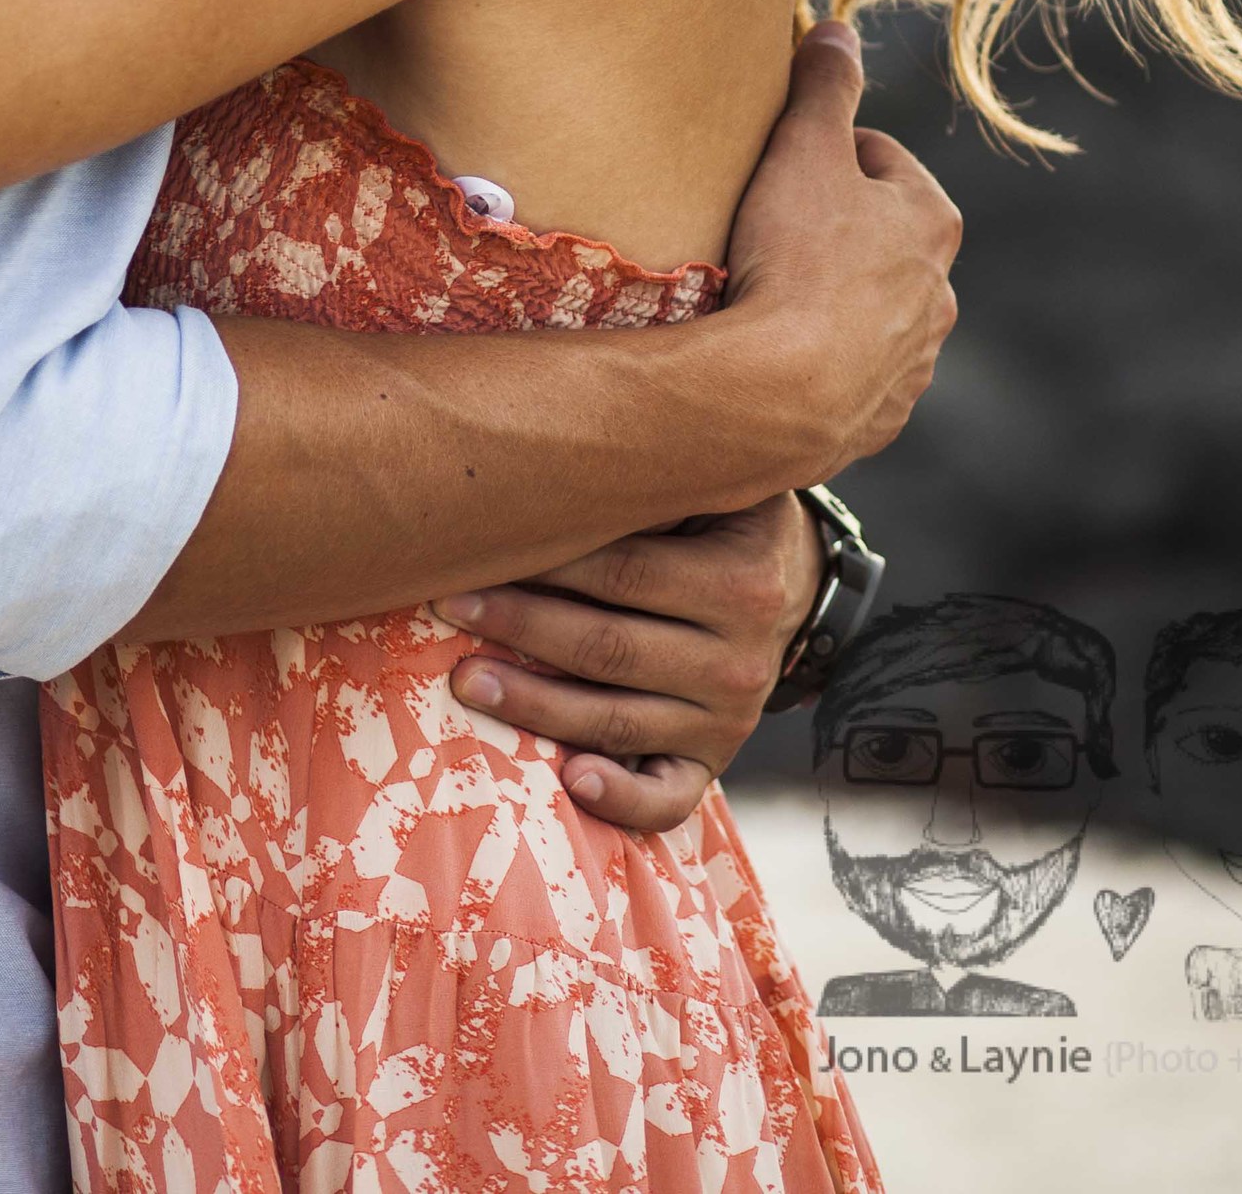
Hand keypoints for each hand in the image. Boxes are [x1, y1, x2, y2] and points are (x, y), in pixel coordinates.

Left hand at [435, 493, 821, 834]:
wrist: (794, 584)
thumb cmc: (723, 518)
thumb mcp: (717, 485)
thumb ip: (656, 475)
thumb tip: (552, 444)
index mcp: (740, 581)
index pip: (625, 574)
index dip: (545, 564)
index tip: (474, 549)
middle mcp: (739, 660)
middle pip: (609, 648)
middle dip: (520, 628)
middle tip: (447, 605)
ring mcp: (727, 721)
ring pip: (618, 720)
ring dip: (535, 706)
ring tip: (467, 681)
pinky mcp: (713, 763)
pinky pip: (668, 798)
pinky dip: (619, 797)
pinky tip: (569, 780)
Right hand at [717, 20, 960, 490]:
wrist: (780, 394)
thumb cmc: (798, 258)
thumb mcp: (805, 147)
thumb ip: (826, 84)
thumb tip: (841, 30)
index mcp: (932, 221)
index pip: (878, 157)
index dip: (824, 151)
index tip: (782, 165)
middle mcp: (939, 295)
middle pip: (879, 237)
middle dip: (832, 228)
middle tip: (768, 227)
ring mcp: (911, 364)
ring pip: (869, 308)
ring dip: (830, 296)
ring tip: (767, 294)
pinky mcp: (877, 417)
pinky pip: (850, 372)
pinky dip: (820, 357)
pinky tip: (775, 351)